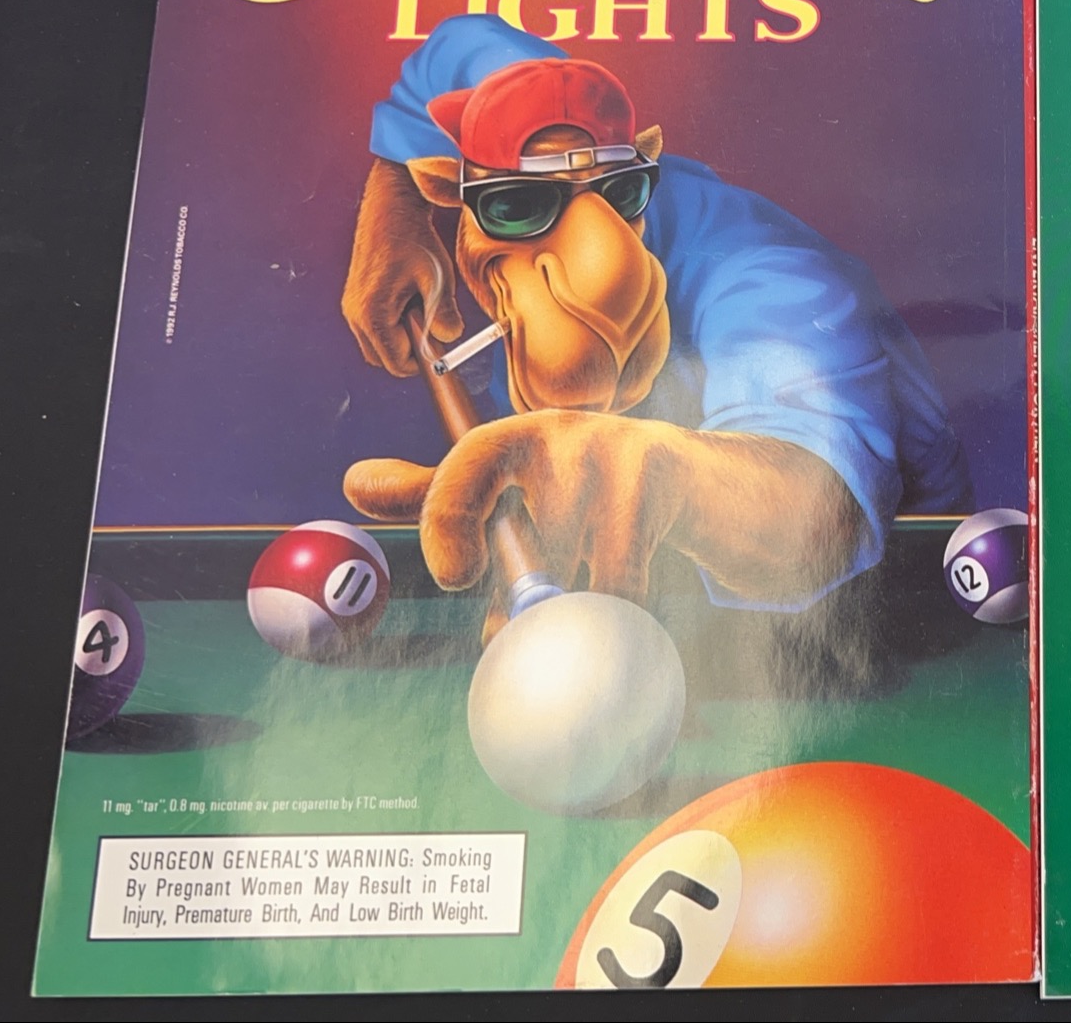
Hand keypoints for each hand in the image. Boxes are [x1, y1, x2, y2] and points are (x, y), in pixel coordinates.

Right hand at [342, 158, 463, 376]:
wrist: (392, 211)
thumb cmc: (414, 242)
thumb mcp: (438, 279)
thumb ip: (444, 313)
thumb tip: (449, 338)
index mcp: (372, 314)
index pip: (397, 363)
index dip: (424, 361)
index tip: (442, 346)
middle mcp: (355, 314)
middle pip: (384, 359)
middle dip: (411, 350)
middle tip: (432, 323)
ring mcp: (351, 307)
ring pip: (378, 345)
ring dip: (401, 337)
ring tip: (419, 305)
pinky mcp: (354, 299)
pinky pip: (373, 328)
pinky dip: (392, 324)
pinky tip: (408, 298)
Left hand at [343, 413, 867, 606]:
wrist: (720, 490)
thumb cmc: (607, 498)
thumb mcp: (529, 489)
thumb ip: (443, 494)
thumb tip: (350, 485)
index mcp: (527, 435)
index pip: (470, 459)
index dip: (446, 516)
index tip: (456, 578)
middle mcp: (571, 433)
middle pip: (530, 544)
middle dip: (529, 608)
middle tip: (527, 638)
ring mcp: (624, 456)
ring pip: (578, 575)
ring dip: (578, 626)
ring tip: (586, 638)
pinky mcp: (668, 488)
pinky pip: (626, 587)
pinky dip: (622, 627)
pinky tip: (630, 636)